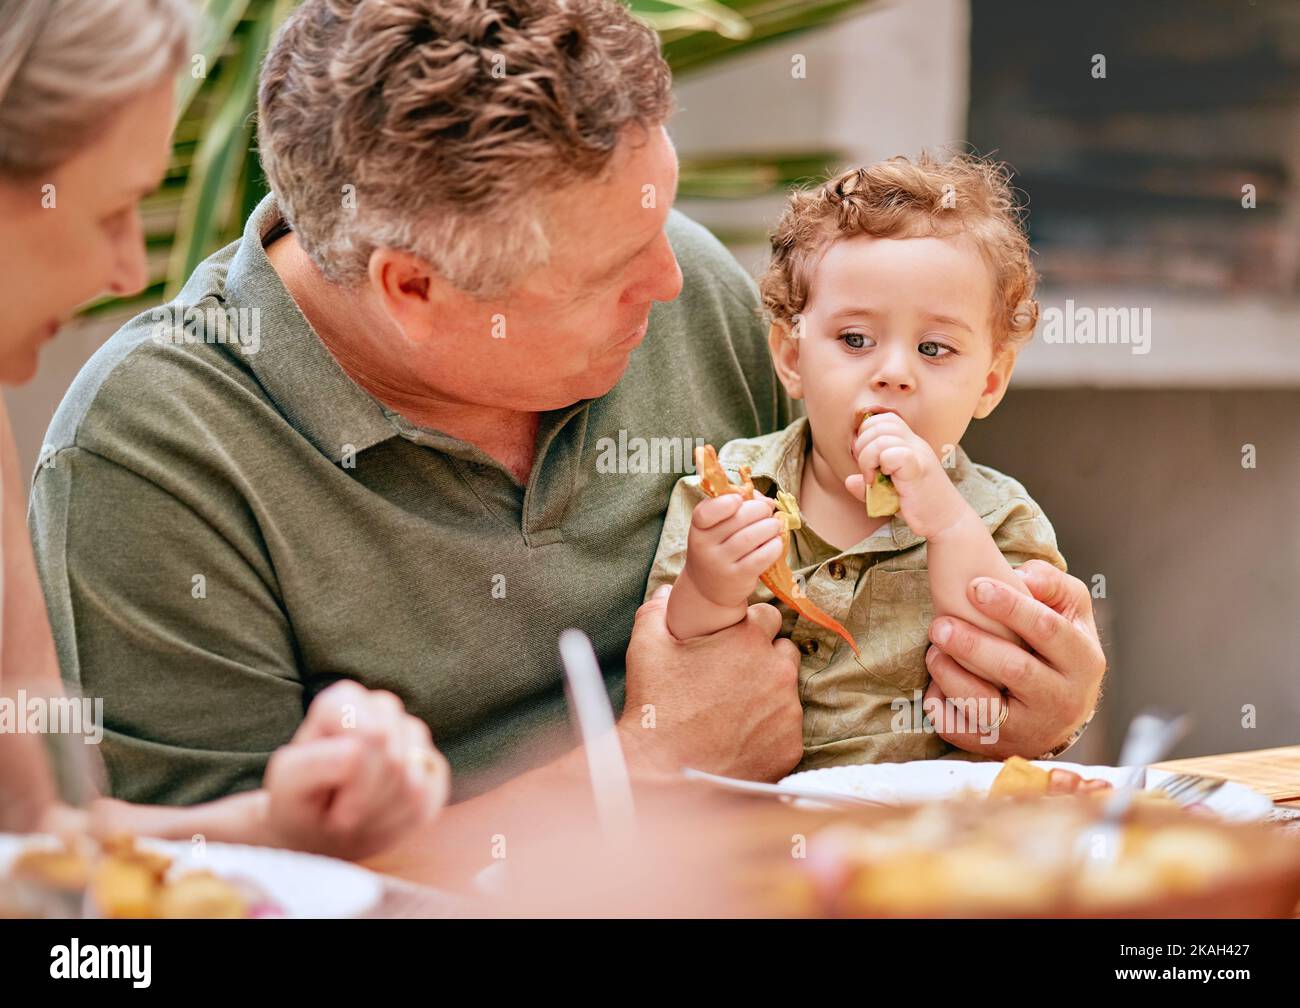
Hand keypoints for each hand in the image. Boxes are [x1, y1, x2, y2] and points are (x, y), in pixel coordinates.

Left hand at [262, 680, 449, 858]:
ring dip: (381, 814)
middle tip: (342, 812)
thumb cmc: (300, 802)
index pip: (372, 735)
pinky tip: (381, 819)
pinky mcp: (433, 766)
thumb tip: (357, 754)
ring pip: (413, 783)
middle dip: (366, 798)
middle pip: (393, 759)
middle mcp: (382, 709)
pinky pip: (430, 798)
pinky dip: (403, 822)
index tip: (328, 794)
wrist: (320, 831)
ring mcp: (412, 736)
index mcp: (342, 702)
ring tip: (359, 815)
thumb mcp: (287, 786)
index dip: (352, 775)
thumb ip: (314, 763)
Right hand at [621, 585, 802, 781]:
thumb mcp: (646, 647)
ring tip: (734, 711)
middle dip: (765, 659)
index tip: (732, 643)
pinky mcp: (791, 747)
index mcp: (748, 639)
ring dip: (769, 695)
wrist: (663, 772)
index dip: (749, 628)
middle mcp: (777, 671)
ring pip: (788, 692)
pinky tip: (740, 737)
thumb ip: (657, 610)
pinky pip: (787, 729)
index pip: (769, 615)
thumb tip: (665, 590)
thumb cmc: (655, 706)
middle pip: (785, 651)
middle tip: (733, 677)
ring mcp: (788, 711)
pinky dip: (769, 731)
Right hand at [680, 492, 783, 608]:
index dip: (725, 502)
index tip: (739, 499)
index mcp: (698, 528)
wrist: (710, 587)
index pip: (705, 513)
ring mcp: (720, 564)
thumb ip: (739, 507)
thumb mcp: (718, 527)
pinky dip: (774, 546)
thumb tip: (767, 501)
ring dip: (770, 526)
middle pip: (737, 519)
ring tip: (775, 526)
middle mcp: (704, 547)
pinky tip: (776, 543)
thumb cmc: (719, 548)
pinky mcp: (738, 578)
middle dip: (759, 509)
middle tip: (767, 511)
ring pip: (751, 537)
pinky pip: (761, 557)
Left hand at [845, 411, 965, 537]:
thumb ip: (867, 485)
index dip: (866, 434)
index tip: (865, 458)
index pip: (883, 419)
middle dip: (862, 445)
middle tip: (867, 469)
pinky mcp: (918, 469)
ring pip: (881, 438)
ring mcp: (918, 454)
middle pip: (879, 423)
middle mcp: (915, 444)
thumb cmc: (918, 505)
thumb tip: (849, 480)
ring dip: (868, 458)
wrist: (946, 521)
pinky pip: (895, 454)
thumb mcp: (887, 493)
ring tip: (872, 478)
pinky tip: (885, 481)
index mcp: (909, 443)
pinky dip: (883, 465)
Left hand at [923, 561, 1104, 758]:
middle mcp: (1062, 699)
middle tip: (939, 624)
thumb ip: (1051, 584)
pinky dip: (942, 708)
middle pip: (1015, 669)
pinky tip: (935, 686)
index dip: (1010, 607)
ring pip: (985, 705)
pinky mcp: (1000, 747)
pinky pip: (963, 731)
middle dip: (971, 645)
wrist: (1062, 711)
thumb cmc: (1060, 649)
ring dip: (951, 676)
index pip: (1048, 630)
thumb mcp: (1070, 610)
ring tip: (933, 651)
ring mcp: (1031, 728)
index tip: (974, 587)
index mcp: (1084, 660)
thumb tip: (1021, 576)